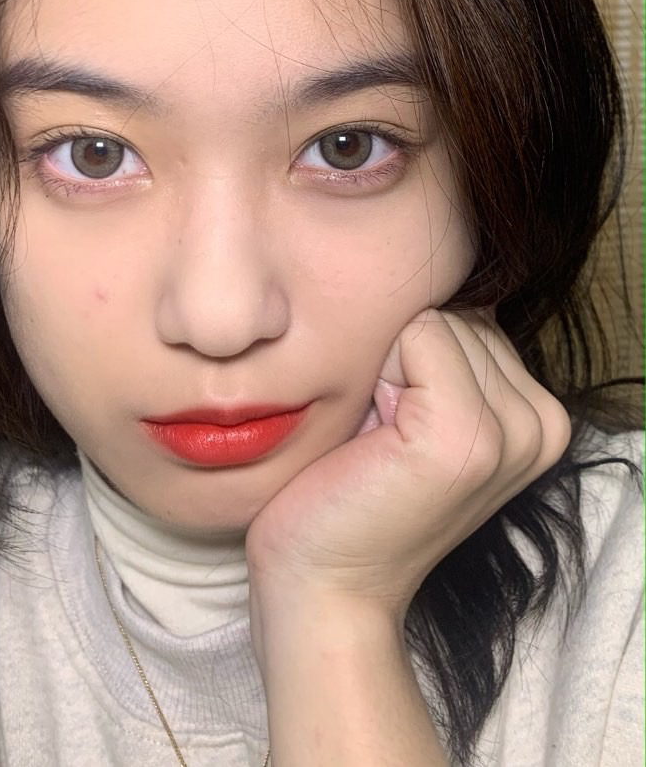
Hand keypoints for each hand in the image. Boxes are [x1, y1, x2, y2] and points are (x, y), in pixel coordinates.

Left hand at [245, 308, 571, 623]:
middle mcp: (540, 423)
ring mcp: (509, 432)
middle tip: (382, 437)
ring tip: (378, 439)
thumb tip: (439, 278)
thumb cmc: (349, 490)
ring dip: (385, 369)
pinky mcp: (466, 437)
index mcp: (537, 416)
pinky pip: (418, 333)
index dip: (409, 359)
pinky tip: (373, 437)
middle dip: (400, 361)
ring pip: (433, 320)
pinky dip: (377, 373)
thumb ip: (444, 353)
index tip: (395, 426)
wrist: (323, 584)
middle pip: (454, 312)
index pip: (469, 312)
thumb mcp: (413, 409)